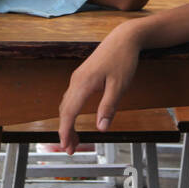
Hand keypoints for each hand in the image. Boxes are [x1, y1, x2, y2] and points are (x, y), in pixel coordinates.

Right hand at [56, 23, 143, 154]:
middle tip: (71, 149)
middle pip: (64, 111)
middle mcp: (76, 80)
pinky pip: (70, 98)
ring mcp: (77, 78)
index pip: (69, 113)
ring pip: (66, 105)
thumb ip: (108, 107)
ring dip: (67, 123)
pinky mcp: (81, 77)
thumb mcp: (119, 86)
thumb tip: (101, 128)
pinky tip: (75, 120)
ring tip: (74, 139)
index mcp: (83, 83)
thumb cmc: (123, 59)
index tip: (67, 146)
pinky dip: (70, 113)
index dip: (66, 132)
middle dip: (65, 131)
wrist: (124, 38)